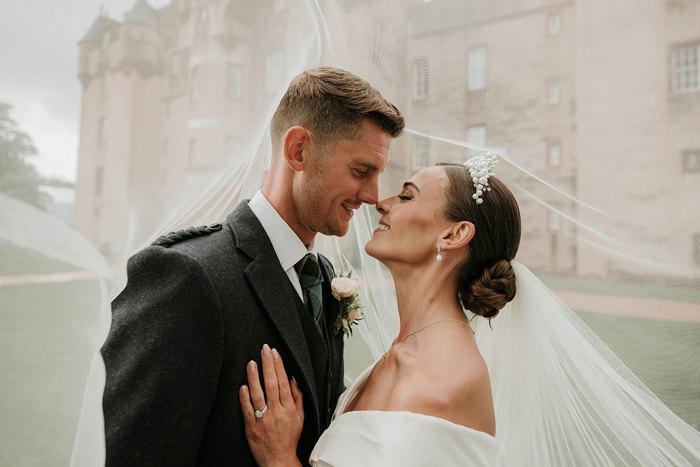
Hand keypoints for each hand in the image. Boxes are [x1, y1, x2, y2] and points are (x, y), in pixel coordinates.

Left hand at [239, 344, 303, 466]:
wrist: (278, 460)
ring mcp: (263, 420)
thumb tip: (294, 379)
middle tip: (264, 350)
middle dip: (268, 365)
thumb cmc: (289, 438)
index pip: (284, 382)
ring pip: (258, 395)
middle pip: (272, 384)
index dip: (279, 366)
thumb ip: (298, 397)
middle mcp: (277, 413)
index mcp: (289, 409)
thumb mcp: (300, 417)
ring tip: (252, 363)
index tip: (275, 353)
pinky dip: (245, 398)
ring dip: (254, 377)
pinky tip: (243, 386)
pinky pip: (247, 410)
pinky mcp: (251, 428)